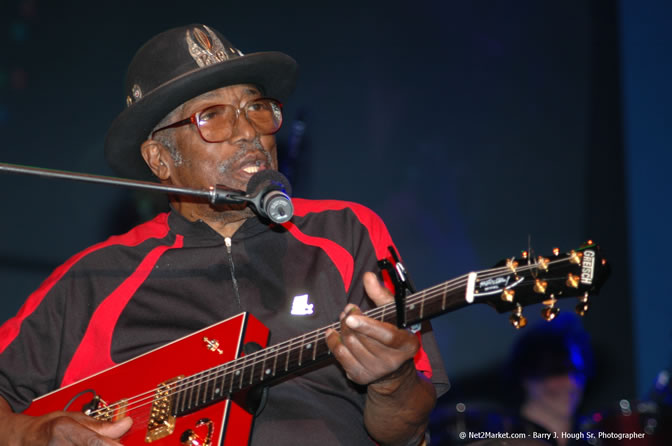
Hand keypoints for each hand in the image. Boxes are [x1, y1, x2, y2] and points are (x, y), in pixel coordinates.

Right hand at [0, 398, 131, 445]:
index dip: (110, 445)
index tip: (121, 445)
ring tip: (90, 441)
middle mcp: (58, 445)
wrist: (25, 439)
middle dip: (107, 445)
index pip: (93, 441)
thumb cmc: (49, 426)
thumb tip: (126, 424)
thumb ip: (100, 425)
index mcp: (63, 428)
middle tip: (113, 442)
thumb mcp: (74, 418)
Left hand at [325, 271, 419, 386]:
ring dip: (341, 328)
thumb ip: (381, 294)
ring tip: (344, 319)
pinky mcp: (360, 377)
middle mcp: (393, 361)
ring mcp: (376, 372)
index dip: (368, 326)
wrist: (393, 368)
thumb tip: (368, 276)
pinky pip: (340, 355)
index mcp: (407, 344)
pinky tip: (334, 332)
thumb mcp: (394, 312)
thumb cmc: (394, 331)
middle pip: (361, 338)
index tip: (351, 316)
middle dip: (349, 320)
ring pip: (348, 345)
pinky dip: (333, 341)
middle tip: (349, 310)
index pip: (387, 336)